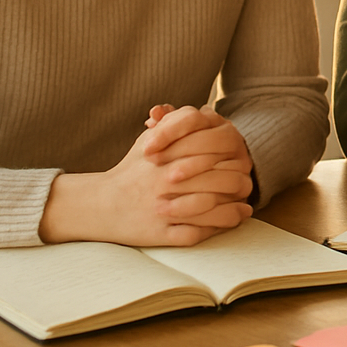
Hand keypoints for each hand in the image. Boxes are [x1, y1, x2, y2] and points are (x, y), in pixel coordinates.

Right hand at [38, 107, 253, 245]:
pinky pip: (196, 233)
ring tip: (246, 205)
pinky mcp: (160, 235)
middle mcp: (164, 183)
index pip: (210, 153)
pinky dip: (216, 228)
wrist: (99, 205)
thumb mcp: (148, 142)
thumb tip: (207, 112)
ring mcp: (162, 210)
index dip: (230, 157)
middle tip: (247, 182)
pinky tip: (229, 222)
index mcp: (164, 158)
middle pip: (216, 180)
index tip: (240, 159)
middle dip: (237, 182)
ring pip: (210, 208)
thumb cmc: (131, 170)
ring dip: (233, 207)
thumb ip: (175, 124)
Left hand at [141, 105, 254, 188]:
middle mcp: (231, 137)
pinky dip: (200, 193)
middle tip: (154, 162)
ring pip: (221, 159)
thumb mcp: (170, 142)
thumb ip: (164, 126)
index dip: (168, 131)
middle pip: (209, 137)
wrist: (202, 191)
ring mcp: (240, 160)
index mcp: (213, 121)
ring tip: (168, 179)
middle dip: (180, 148)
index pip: (192, 117)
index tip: (147, 148)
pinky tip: (176, 201)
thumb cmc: (180, 162)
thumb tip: (155, 113)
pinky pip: (228, 185)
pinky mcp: (243, 184)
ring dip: (192, 168)